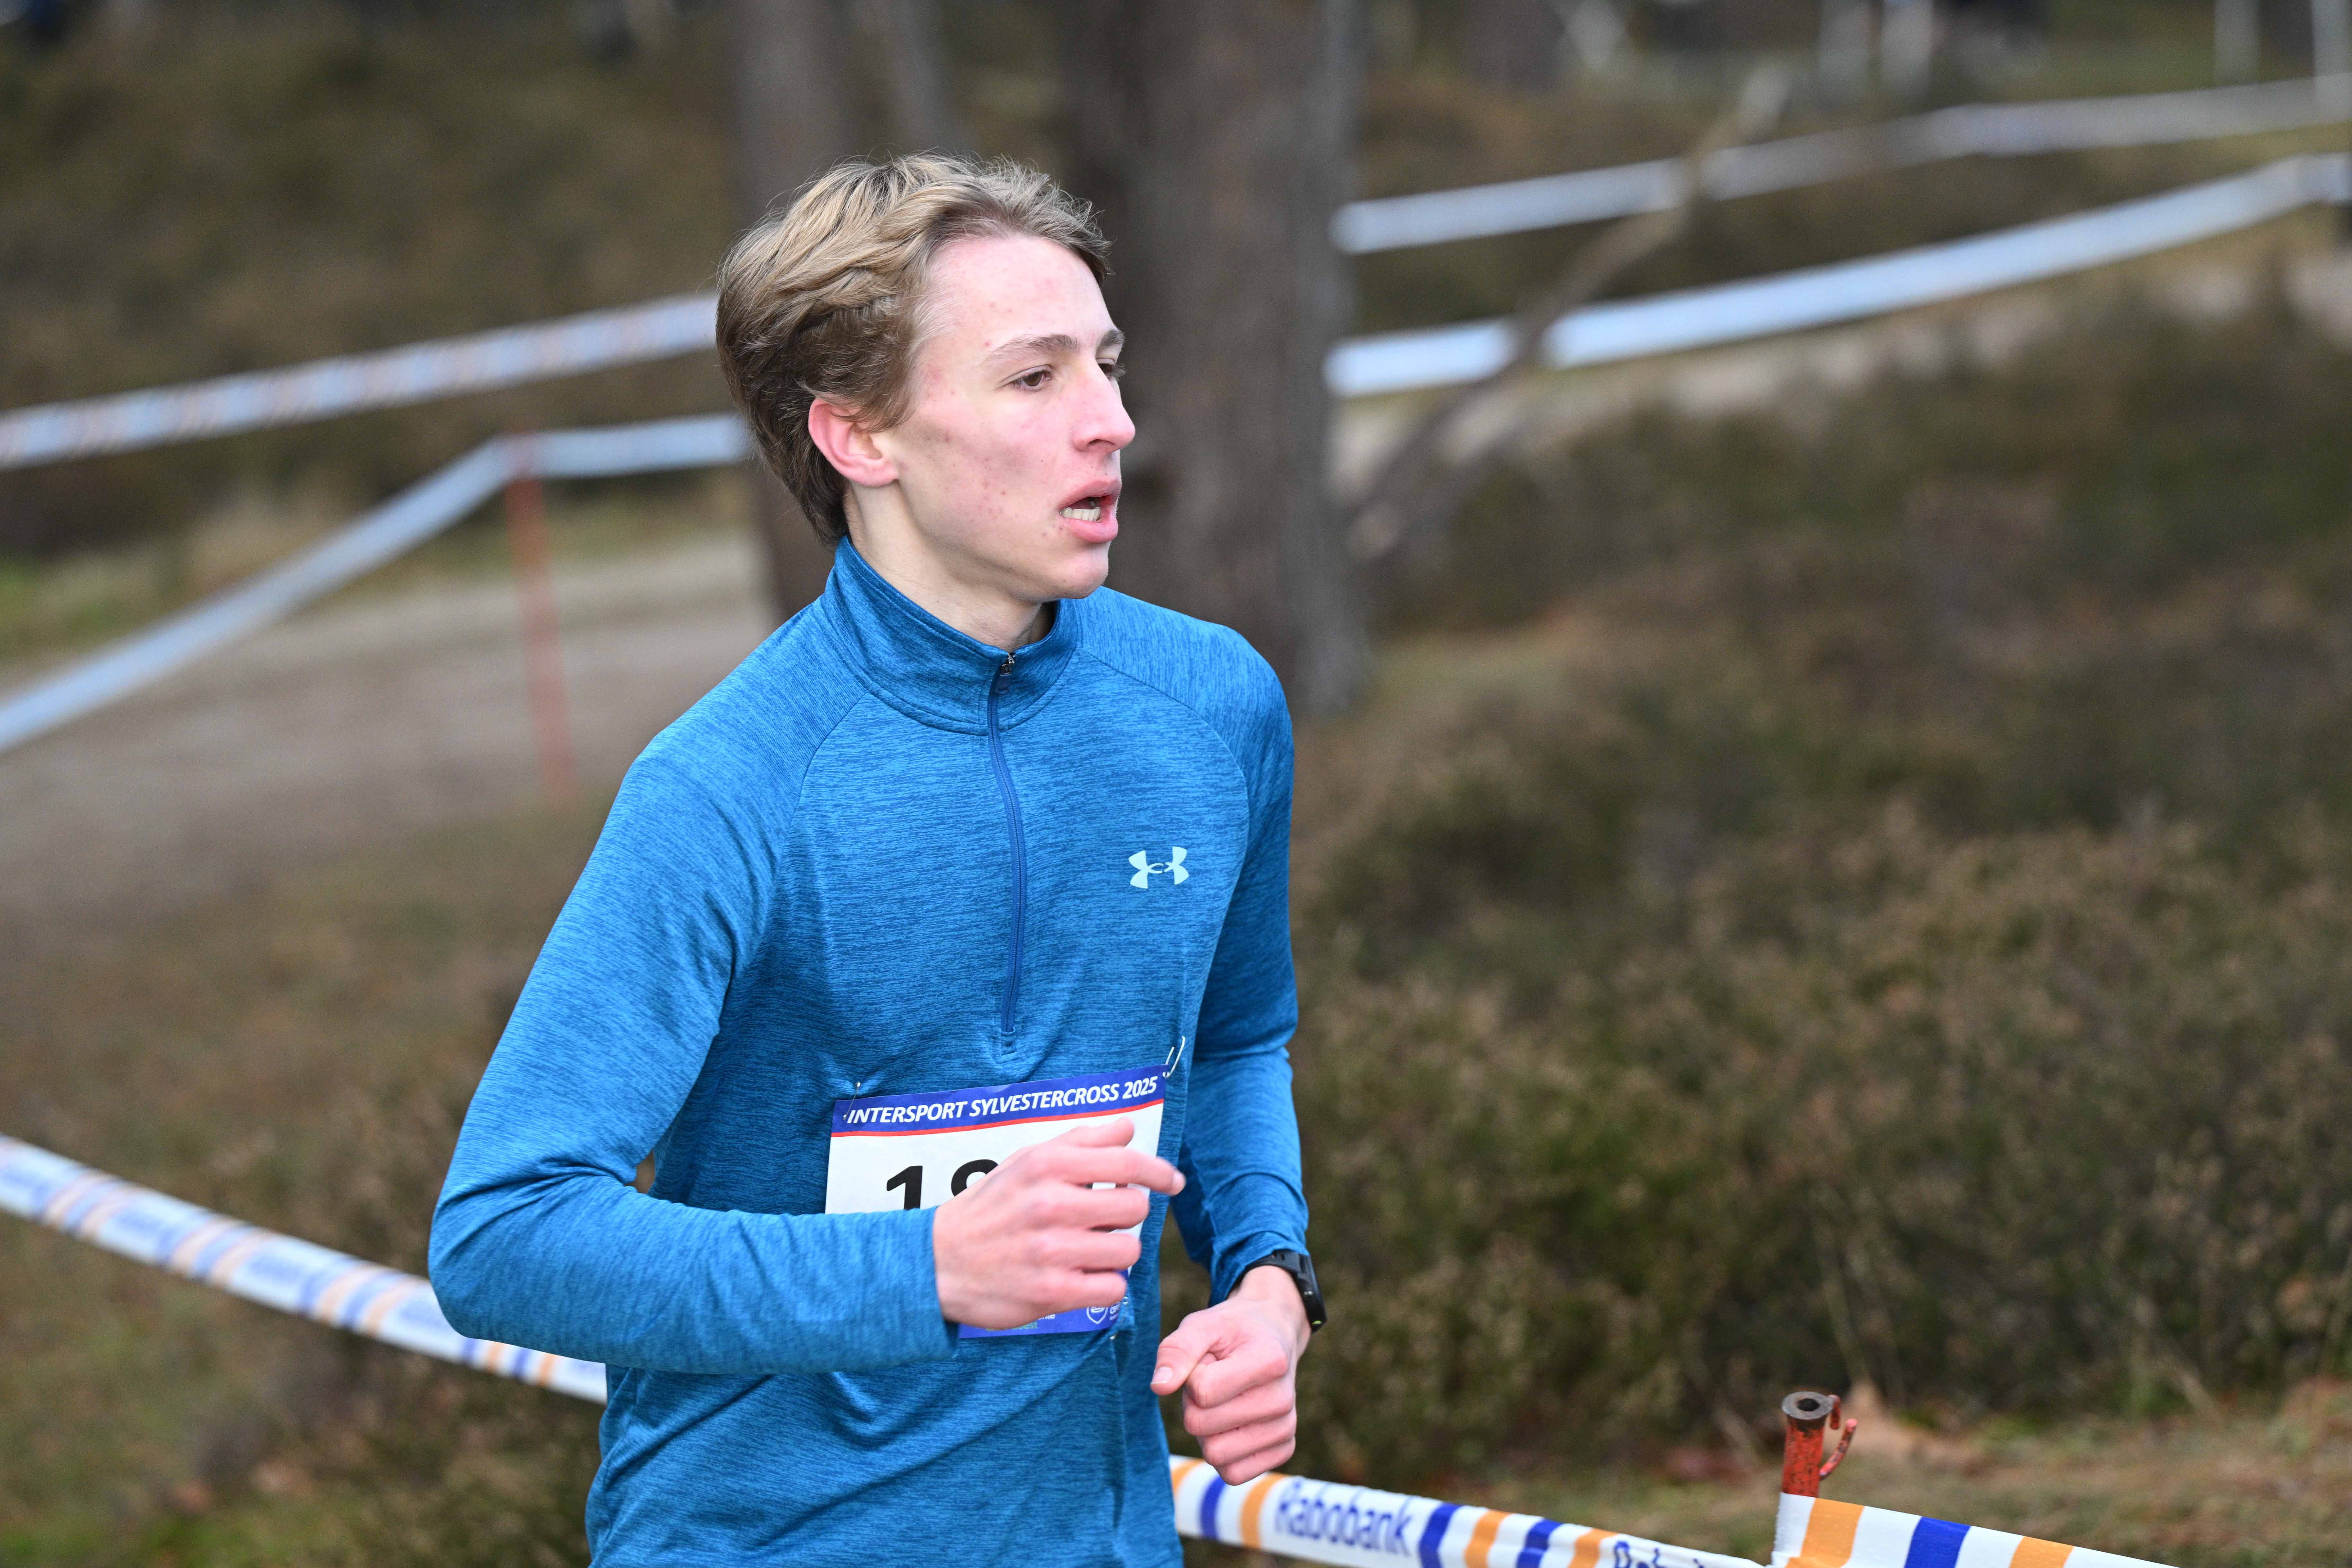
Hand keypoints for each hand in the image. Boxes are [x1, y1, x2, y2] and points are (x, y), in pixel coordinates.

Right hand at [932, 1117, 1183, 1330]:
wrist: (936, 1262)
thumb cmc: (990, 1207)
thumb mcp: (1026, 1161)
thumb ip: (1081, 1141)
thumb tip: (1129, 1128)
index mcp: (1047, 1164)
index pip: (1128, 1161)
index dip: (1159, 1172)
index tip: (1172, 1182)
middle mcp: (1051, 1203)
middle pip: (1134, 1207)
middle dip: (1123, 1216)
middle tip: (1097, 1222)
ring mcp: (1052, 1250)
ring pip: (1128, 1250)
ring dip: (1114, 1252)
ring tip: (1085, 1250)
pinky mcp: (1053, 1293)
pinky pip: (1114, 1289)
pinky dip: (1104, 1285)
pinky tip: (1080, 1277)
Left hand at [1153, 1265, 1310, 1482]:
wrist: (1273, 1336)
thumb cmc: (1232, 1332)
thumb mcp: (1201, 1325)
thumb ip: (1177, 1350)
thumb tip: (1159, 1387)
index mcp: (1269, 1361)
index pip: (1203, 1392)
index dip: (1191, 1377)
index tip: (1207, 1361)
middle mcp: (1283, 1399)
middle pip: (1202, 1426)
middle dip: (1194, 1405)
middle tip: (1211, 1381)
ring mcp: (1285, 1428)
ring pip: (1215, 1454)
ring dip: (1206, 1430)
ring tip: (1221, 1401)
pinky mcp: (1283, 1450)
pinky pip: (1233, 1474)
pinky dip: (1222, 1453)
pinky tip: (1231, 1424)